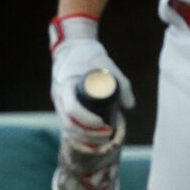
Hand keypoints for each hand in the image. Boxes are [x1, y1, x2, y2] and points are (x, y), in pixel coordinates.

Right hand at [49, 15, 134, 144]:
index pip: (72, 110)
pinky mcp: (63, 106)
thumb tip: (130, 107)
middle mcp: (59, 97)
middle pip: (68, 124)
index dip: (87, 121)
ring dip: (83, 138)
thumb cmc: (90, 55)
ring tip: (104, 140)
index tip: (103, 123)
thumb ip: (122, 83)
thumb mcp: (108, 64)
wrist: (72, 46)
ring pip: (66, 128)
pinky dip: (78, 137)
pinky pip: (67, 126)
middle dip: (88, 134)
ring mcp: (59, 102)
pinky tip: (90, 143)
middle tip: (107, 134)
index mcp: (66, 85)